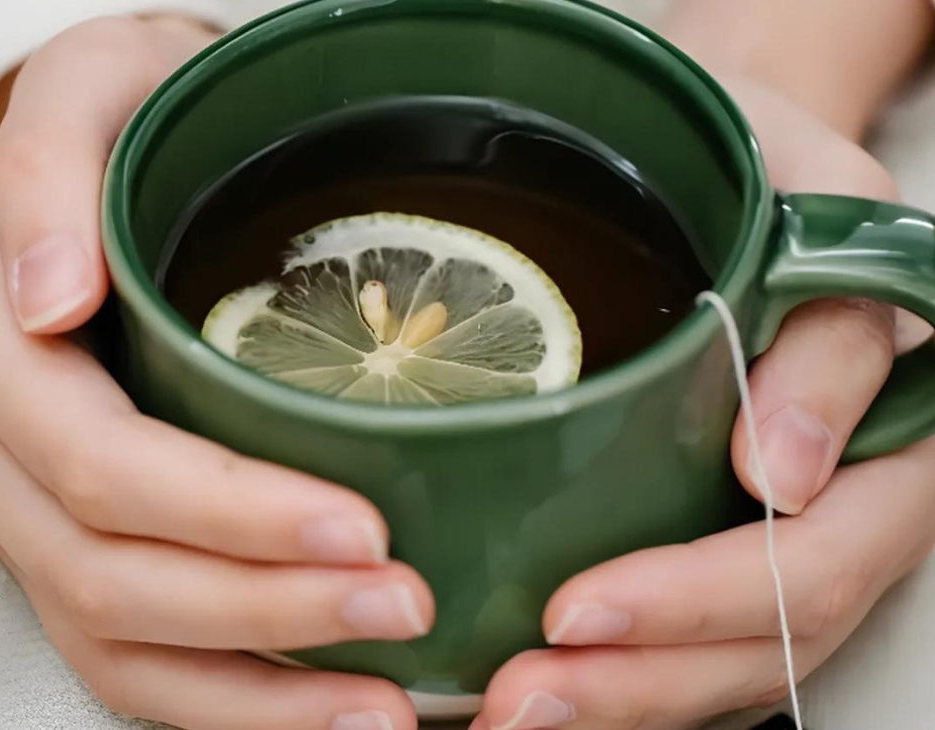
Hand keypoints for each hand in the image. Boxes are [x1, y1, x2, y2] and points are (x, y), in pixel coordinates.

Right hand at [0, 17, 433, 729]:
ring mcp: (18, 515)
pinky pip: (131, 663)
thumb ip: (44, 163)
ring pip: (115, 646)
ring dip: (254, 689)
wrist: (119, 166)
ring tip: (386, 703)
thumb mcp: (93, 83)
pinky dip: (231, 703)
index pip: (95, 464)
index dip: (225, 515)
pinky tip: (331, 709)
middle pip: (106, 573)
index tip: (363, 526)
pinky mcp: (65, 555)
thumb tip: (43, 299)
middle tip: (406, 606)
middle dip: (262, 610)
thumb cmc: (132, 123)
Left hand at [476, 78, 934, 729]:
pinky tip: (521, 680)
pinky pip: (672, 640)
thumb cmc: (762, 166)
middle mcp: (837, 508)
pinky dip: (604, 675)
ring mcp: (769, 538)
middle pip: (765, 641)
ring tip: (503, 710)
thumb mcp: (818, 201)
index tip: (578, 607)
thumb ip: (830, 330)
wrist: (709, 165)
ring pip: (717, 665)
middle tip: (523, 695)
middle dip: (639, 682)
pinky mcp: (701, 543)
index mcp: (888, 438)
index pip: (823, 558)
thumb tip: (788, 473)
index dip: (704, 601)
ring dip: (612, 702)